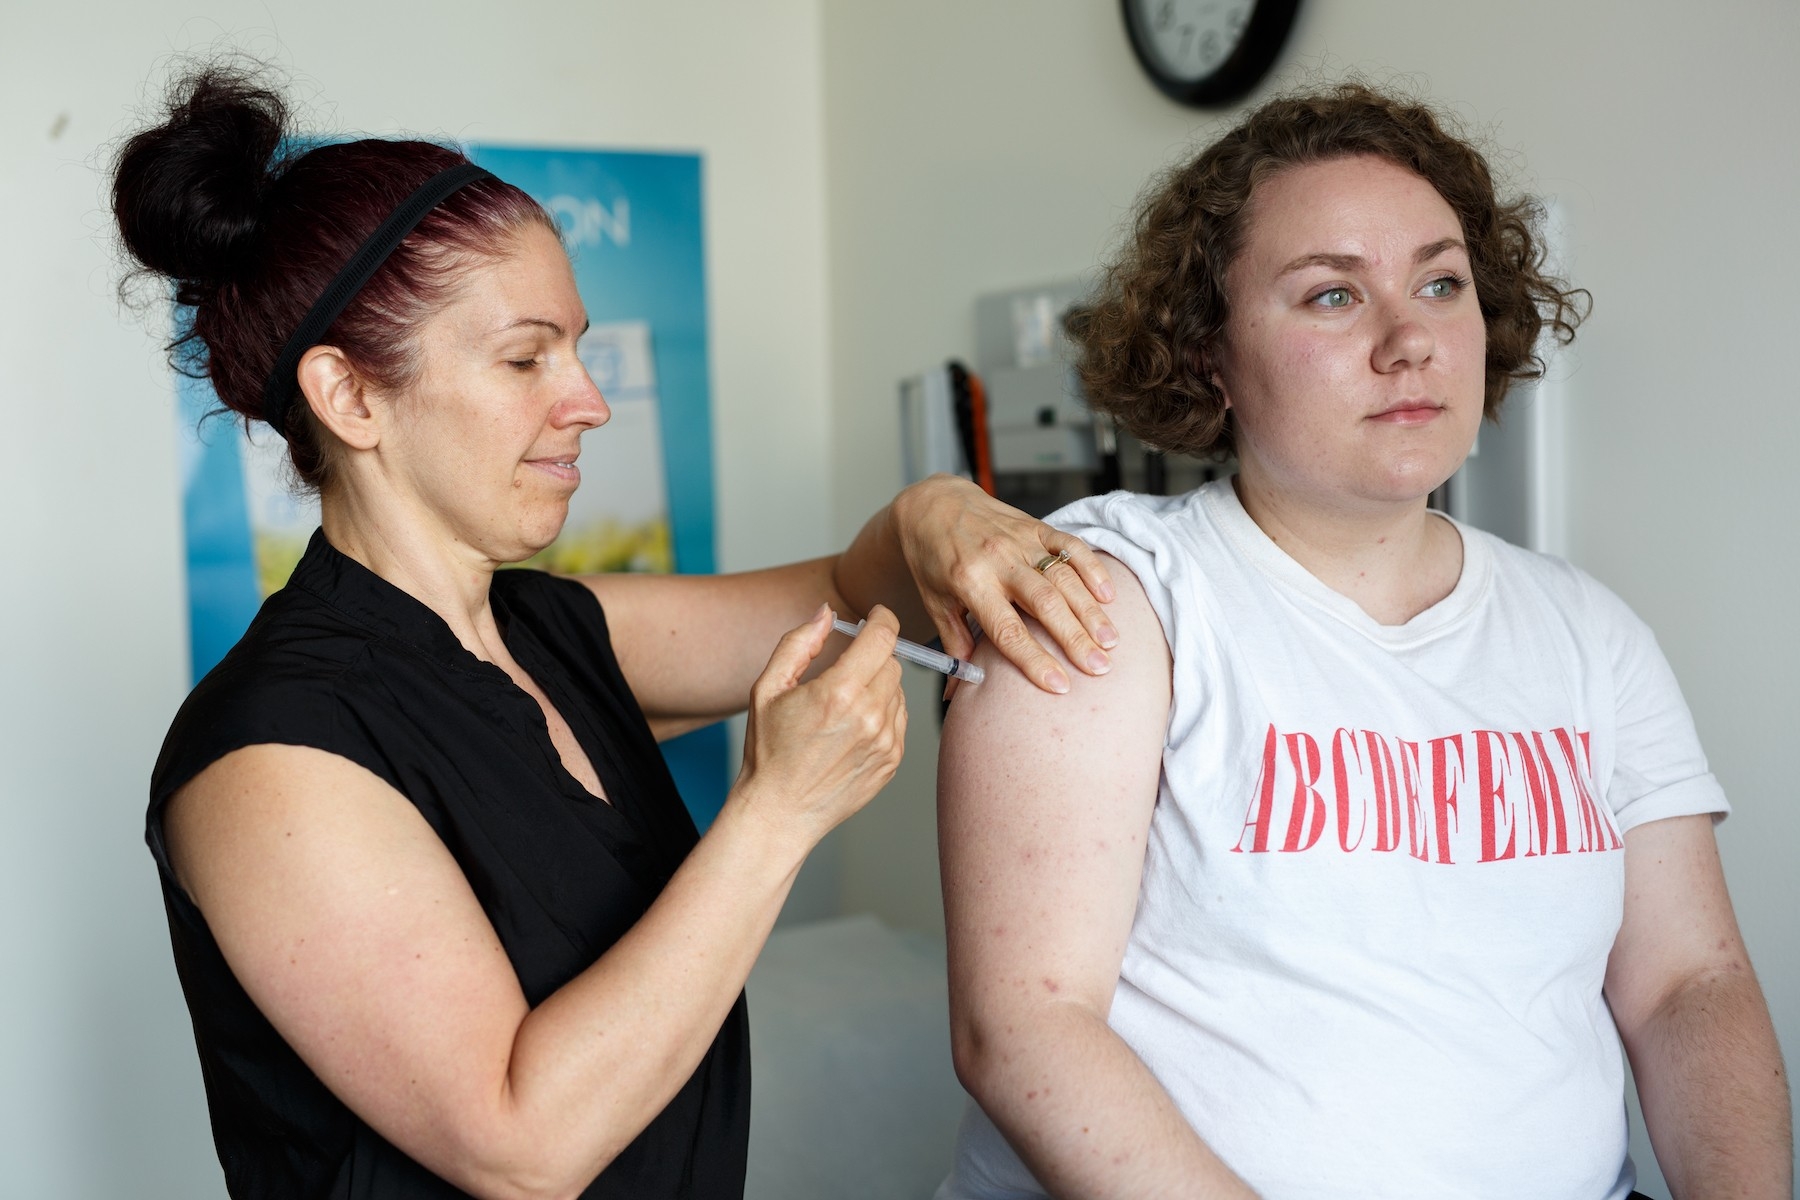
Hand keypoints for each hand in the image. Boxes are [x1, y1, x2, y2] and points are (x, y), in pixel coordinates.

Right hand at [732, 604, 907, 852]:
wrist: (780, 811)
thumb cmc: (768, 750)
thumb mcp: (767, 689)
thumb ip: (798, 644)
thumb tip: (826, 613)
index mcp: (838, 693)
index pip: (883, 637)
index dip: (883, 618)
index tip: (877, 615)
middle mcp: (869, 716)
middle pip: (892, 662)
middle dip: (872, 656)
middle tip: (845, 668)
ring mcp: (886, 741)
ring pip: (898, 690)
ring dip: (878, 686)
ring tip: (843, 706)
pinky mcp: (893, 761)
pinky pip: (900, 719)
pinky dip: (883, 713)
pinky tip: (852, 728)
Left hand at [891, 475, 1117, 694]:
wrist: (931, 504)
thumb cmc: (932, 559)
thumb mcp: (935, 603)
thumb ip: (955, 642)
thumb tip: (959, 690)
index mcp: (970, 583)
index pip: (1007, 630)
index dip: (1035, 660)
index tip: (1059, 685)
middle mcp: (998, 560)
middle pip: (1045, 604)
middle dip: (1075, 638)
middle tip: (1099, 667)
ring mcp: (1020, 541)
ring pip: (1064, 577)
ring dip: (1090, 611)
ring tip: (1110, 641)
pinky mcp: (1035, 526)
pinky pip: (1070, 545)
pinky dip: (1092, 569)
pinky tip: (1109, 595)